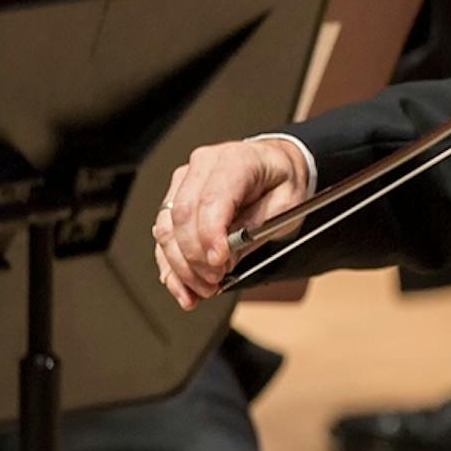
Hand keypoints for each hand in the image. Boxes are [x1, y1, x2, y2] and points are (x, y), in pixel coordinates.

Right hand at [153, 137, 308, 307]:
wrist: (273, 165)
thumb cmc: (280, 180)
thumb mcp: (286, 203)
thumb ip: (255, 228)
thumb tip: (226, 256)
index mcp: (234, 161)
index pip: (211, 200)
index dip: (210, 236)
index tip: (219, 264)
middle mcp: (202, 167)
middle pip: (182, 216)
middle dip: (195, 258)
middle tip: (215, 282)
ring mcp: (184, 183)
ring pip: (167, 229)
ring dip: (181, 267)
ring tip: (203, 290)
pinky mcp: (175, 200)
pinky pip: (164, 237)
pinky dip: (172, 267)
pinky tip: (184, 288)